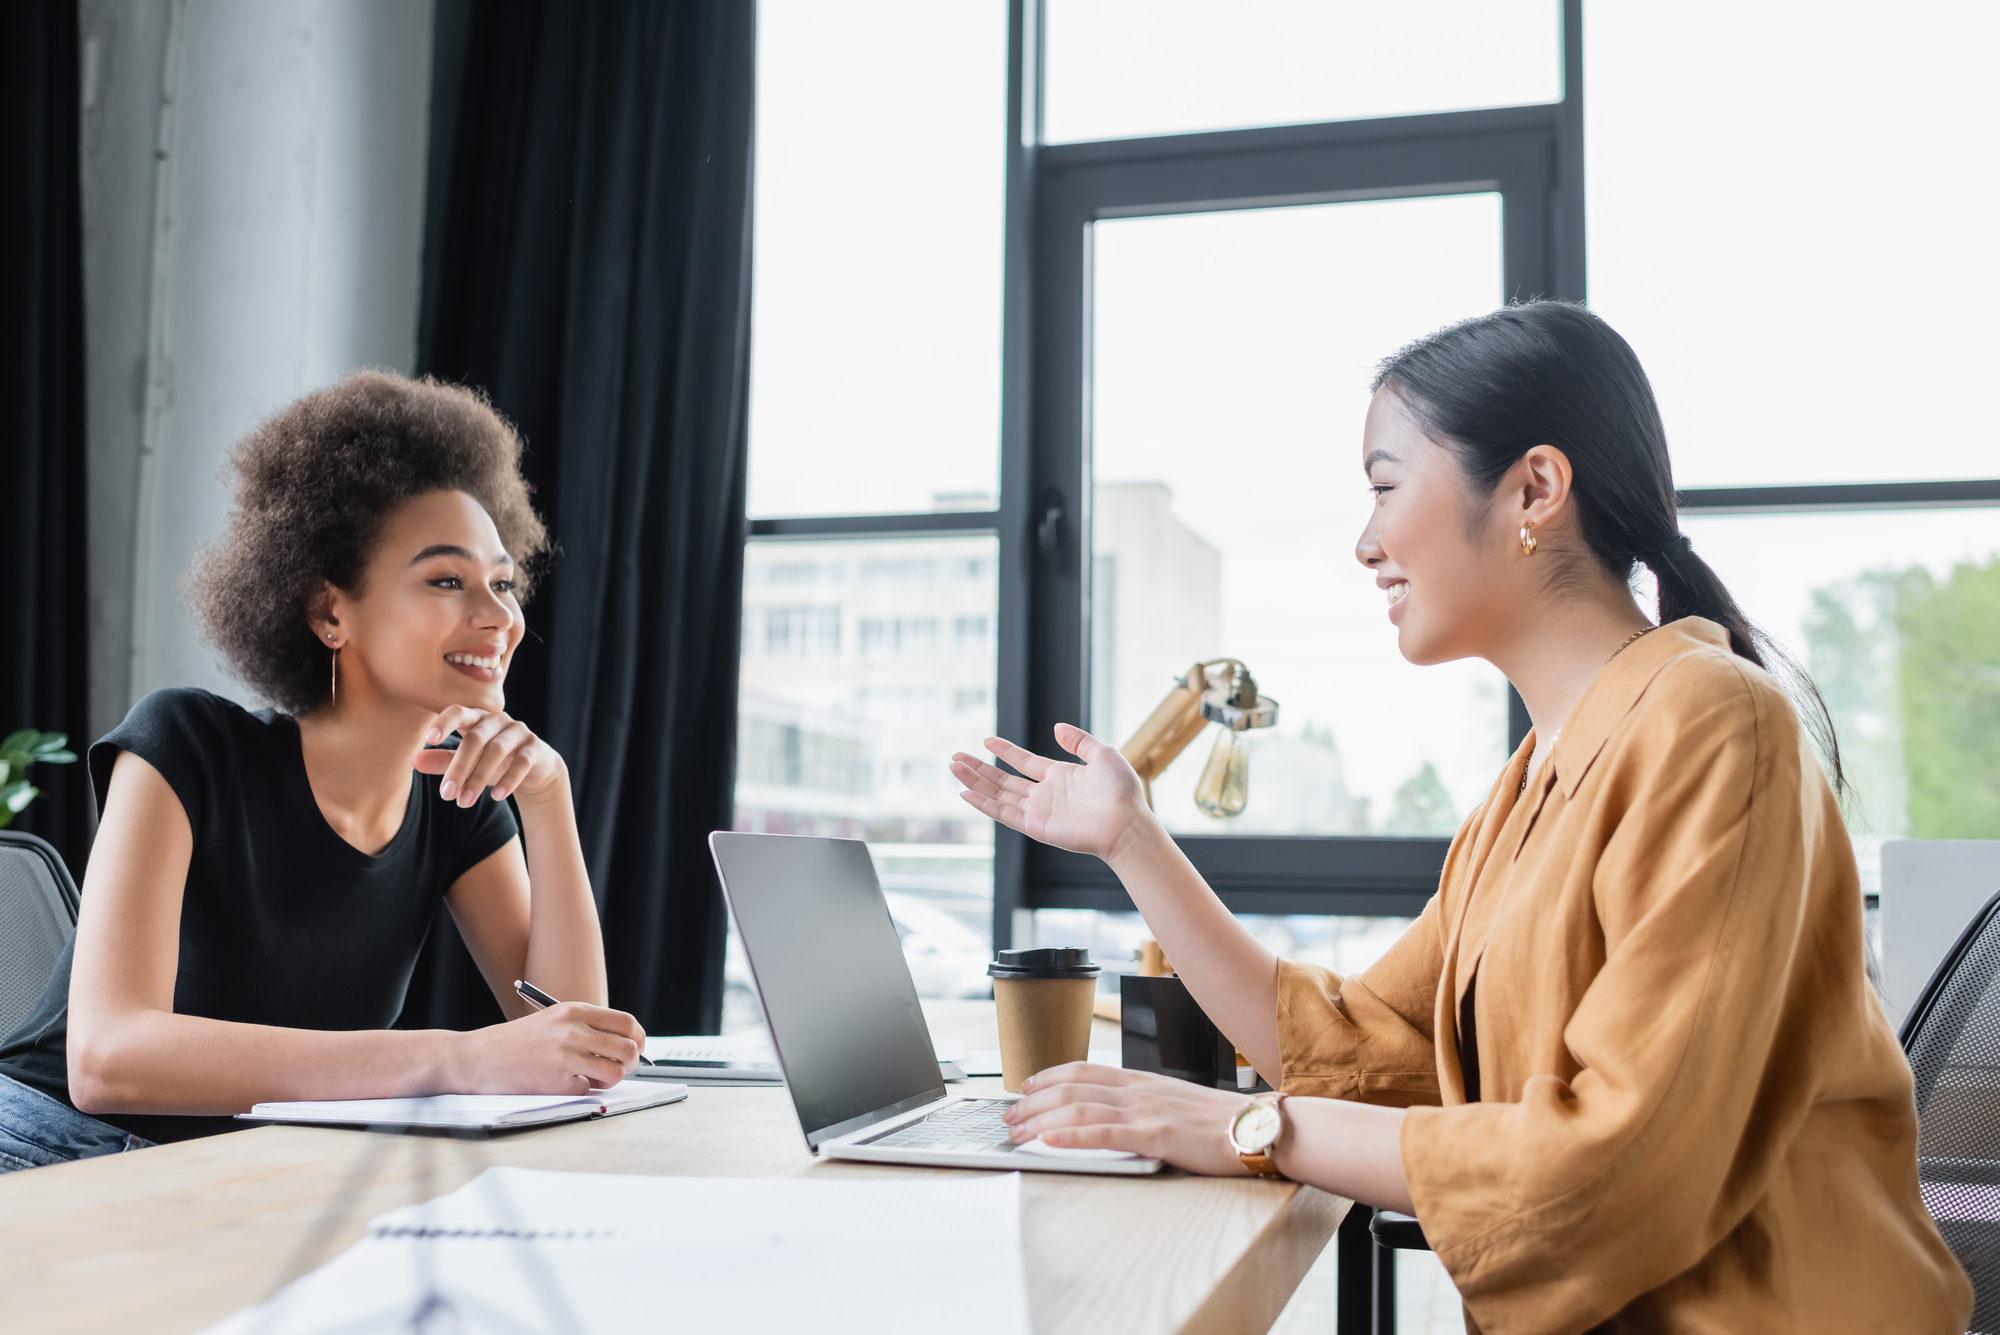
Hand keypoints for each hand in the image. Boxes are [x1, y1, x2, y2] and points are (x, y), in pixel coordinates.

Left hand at [412, 706, 566, 806]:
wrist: (534, 768)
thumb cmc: (493, 761)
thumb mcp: (466, 762)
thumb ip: (442, 760)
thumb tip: (413, 761)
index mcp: (476, 718)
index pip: (458, 712)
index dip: (444, 723)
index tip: (429, 739)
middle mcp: (497, 719)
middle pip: (476, 739)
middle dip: (459, 768)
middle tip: (446, 795)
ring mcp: (518, 731)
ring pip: (497, 750)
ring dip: (479, 778)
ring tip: (464, 802)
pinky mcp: (535, 747)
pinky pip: (521, 761)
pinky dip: (508, 780)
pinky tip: (496, 796)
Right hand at [452, 1001, 644, 1093]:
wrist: (476, 1058)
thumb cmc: (516, 1042)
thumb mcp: (553, 1020)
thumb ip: (587, 1026)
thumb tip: (627, 1043)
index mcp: (574, 1011)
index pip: (626, 1022)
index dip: (637, 1038)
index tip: (635, 1048)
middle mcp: (573, 1031)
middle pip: (628, 1048)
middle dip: (630, 1063)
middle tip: (620, 1068)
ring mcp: (565, 1057)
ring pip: (615, 1072)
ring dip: (611, 1079)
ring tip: (594, 1078)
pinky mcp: (556, 1083)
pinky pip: (590, 1091)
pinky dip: (584, 1091)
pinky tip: (567, 1084)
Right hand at [952, 724, 1153, 861]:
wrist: (1126, 822)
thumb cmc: (1121, 791)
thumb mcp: (1102, 754)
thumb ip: (1079, 740)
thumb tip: (1057, 727)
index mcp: (1059, 776)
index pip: (1024, 762)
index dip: (1005, 751)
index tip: (987, 740)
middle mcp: (1045, 794)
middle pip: (1004, 779)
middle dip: (979, 768)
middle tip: (955, 756)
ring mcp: (1038, 811)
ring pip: (998, 794)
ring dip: (975, 781)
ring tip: (954, 767)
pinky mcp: (1036, 826)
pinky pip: (1003, 813)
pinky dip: (983, 804)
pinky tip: (965, 793)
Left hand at [1002, 1063, 1255, 1175]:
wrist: (1258, 1126)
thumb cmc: (1220, 1121)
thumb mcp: (1174, 1102)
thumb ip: (1143, 1105)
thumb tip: (1113, 1115)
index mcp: (1141, 1080)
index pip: (1083, 1070)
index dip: (1048, 1076)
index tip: (1024, 1088)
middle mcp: (1138, 1090)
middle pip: (1072, 1088)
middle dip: (1033, 1102)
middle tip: (1007, 1116)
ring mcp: (1146, 1111)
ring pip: (1079, 1109)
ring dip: (1041, 1121)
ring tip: (1017, 1132)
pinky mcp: (1156, 1136)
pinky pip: (1105, 1134)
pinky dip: (1072, 1137)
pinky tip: (1050, 1142)